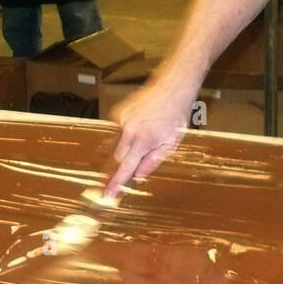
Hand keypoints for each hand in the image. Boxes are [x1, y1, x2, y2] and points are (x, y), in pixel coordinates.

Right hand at [105, 78, 197, 193]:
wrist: (171, 89)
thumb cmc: (175, 117)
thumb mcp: (171, 143)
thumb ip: (153, 162)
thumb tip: (138, 177)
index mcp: (143, 141)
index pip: (125, 168)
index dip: (115, 183)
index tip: (107, 194)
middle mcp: (129, 131)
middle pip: (118, 158)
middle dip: (124, 163)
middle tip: (135, 160)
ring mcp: (121, 120)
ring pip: (116, 144)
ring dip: (125, 147)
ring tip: (144, 136)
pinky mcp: (118, 112)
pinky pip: (117, 130)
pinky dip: (126, 133)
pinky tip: (140, 125)